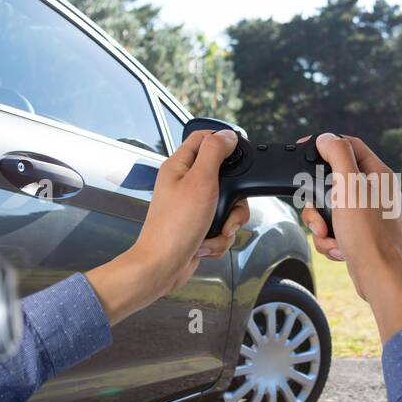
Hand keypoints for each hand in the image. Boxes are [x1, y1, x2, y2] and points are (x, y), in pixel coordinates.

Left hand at [87, 129, 248, 323]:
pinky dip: (219, 238)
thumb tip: (227, 134)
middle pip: (225, 177)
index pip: (203, 138)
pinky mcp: (198, 227)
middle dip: (234, 198)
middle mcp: (184, 184)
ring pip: (227, 206)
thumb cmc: (173, 227)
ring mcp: (192, 207)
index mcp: (179, 167)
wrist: (163, 267)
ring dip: (228, 223)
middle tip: (227, 207)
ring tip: (215, 230)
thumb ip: (214, 153)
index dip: (223, 142)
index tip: (238, 154)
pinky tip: (206, 243)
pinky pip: (221, 227)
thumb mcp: (200, 181)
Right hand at [299, 134, 401, 342]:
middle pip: (332, 180)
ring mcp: (366, 215)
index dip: (325, 144)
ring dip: (321, 224)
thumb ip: (338, 156)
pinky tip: (339, 250)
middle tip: (317, 212)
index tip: (304, 147)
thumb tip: (326, 138)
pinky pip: (333, 229)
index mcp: (378, 174)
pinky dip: (330, 240)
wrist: (379, 278)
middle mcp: (374, 192)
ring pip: (328, 208)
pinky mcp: (358, 234)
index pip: (349, 145)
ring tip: (329, 236)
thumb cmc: (369, 235)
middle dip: (317, 200)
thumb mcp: (350, 187)